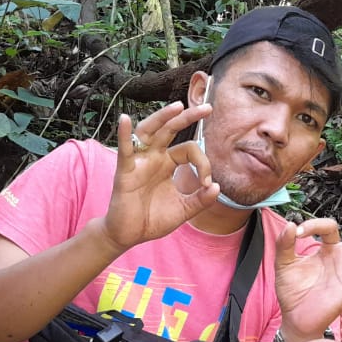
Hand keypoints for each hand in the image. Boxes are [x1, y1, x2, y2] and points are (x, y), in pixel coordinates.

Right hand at [100, 103, 219, 250]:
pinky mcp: (125, 171)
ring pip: (150, 132)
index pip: (189, 149)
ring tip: (177, 106)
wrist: (130, 235)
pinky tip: (126, 119)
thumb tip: (217, 187)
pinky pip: (124, 149)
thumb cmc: (152, 219)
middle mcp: (155, 157)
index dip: (203, 163)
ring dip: (162, 118)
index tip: (207, 183)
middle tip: (207, 107)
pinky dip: (124, 134)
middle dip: (188, 117)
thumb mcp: (183, 210)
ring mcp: (140, 162)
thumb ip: (200, 200)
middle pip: (171, 130)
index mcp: (169, 164)